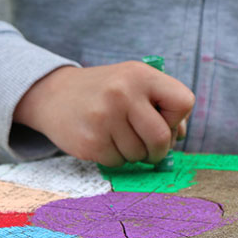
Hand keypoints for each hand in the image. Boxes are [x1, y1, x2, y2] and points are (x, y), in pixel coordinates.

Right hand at [14, 61, 194, 166]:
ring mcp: (104, 117)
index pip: (184, 102)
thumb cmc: (105, 92)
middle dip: (158, 149)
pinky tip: (103, 141)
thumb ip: (163, 105)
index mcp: (140, 75)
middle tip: (147, 146)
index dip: (177, 119)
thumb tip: (180, 136)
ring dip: (134, 154)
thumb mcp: (134, 83)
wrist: (54, 95)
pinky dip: (115, 158)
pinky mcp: (90, 141)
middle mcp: (123, 92)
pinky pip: (118, 162)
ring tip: (118, 137)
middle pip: (162, 138)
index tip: (162, 120)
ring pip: (140, 154)